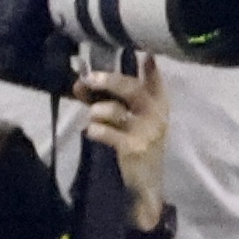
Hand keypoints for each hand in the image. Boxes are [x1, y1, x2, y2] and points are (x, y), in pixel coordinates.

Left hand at [73, 60, 169, 231]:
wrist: (146, 184)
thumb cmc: (136, 145)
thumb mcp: (129, 121)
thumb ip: (107, 100)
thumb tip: (80, 83)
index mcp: (158, 105)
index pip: (156, 82)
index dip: (151, 68)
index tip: (145, 54)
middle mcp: (156, 115)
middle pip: (133, 90)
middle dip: (109, 81)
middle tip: (88, 78)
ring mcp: (147, 131)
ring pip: (117, 111)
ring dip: (98, 111)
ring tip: (93, 117)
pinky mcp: (135, 147)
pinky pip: (109, 133)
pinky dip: (97, 131)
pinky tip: (92, 132)